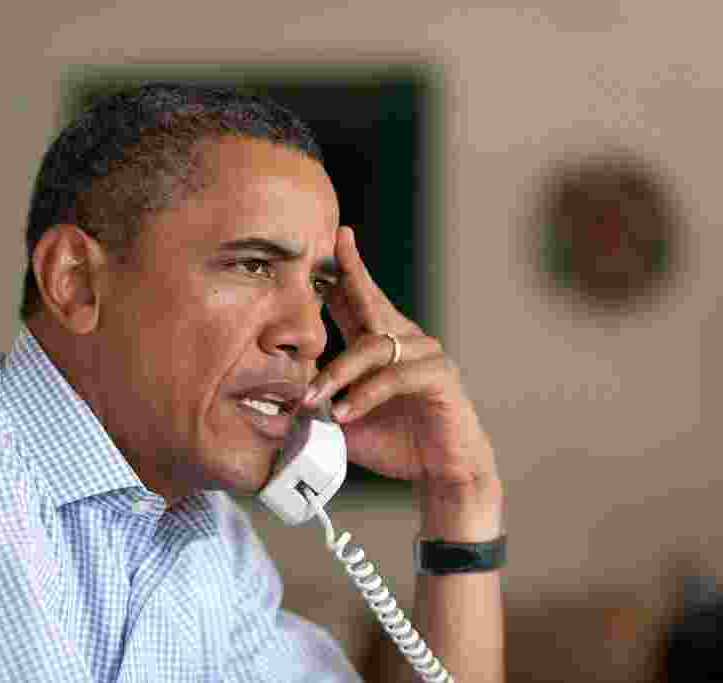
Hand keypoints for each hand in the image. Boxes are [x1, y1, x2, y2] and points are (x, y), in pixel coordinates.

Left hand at [304, 227, 501, 533]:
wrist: (443, 472)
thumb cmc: (396, 444)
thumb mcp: (346, 422)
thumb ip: (321, 406)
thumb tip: (279, 404)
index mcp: (380, 344)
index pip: (359, 300)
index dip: (346, 270)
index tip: (334, 236)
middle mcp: (404, 340)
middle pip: (370, 303)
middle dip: (350, 275)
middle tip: (328, 253)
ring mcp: (425, 355)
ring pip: (373, 347)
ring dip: (339, 373)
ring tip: (314, 400)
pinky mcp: (440, 376)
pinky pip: (395, 376)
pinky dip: (367, 395)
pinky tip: (347, 413)